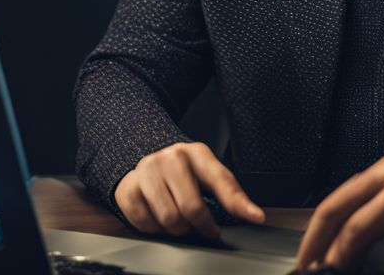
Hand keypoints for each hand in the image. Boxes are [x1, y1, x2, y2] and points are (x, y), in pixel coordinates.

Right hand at [114, 141, 265, 238]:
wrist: (146, 158)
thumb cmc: (183, 171)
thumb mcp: (208, 173)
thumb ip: (230, 193)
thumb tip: (255, 215)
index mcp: (197, 153)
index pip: (222, 180)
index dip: (238, 203)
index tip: (255, 217)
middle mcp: (171, 158)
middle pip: (191, 208)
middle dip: (200, 225)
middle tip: (203, 227)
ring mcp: (146, 171)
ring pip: (168, 219)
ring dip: (177, 229)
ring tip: (180, 221)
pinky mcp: (128, 188)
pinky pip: (145, 223)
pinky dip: (155, 229)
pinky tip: (159, 218)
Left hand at [295, 154, 383, 272]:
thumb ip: (364, 211)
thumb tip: (331, 247)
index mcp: (379, 172)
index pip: (333, 204)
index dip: (314, 237)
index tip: (304, 261)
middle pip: (350, 219)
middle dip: (331, 253)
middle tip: (324, 273)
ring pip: (374, 227)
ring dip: (355, 257)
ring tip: (347, 273)